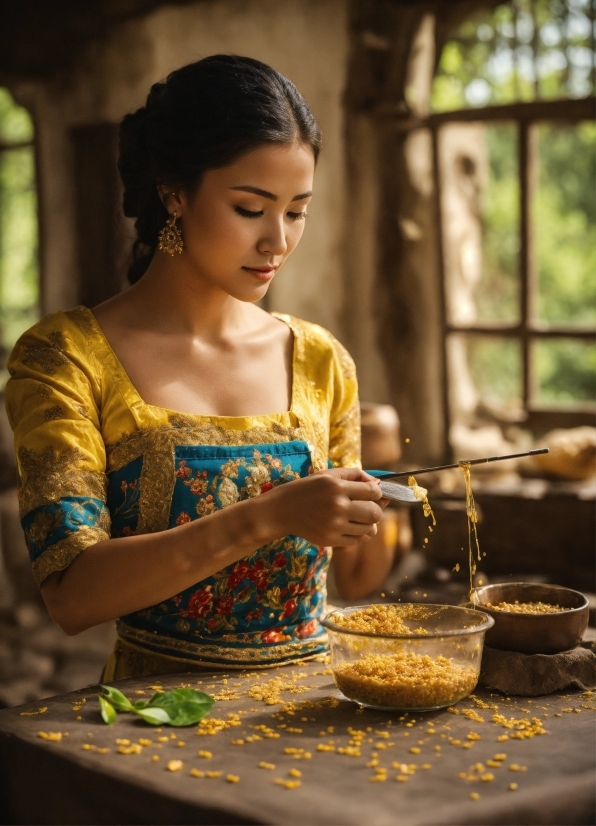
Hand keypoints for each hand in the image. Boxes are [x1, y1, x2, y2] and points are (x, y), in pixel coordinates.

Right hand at [262, 467, 384, 547]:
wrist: (282, 510)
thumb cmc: (308, 489)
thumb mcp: (328, 475)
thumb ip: (355, 475)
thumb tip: (379, 484)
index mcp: (337, 487)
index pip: (373, 491)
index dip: (377, 491)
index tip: (372, 492)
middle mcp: (337, 507)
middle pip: (375, 513)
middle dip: (376, 508)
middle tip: (368, 506)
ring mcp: (334, 526)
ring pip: (369, 529)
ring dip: (368, 522)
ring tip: (358, 516)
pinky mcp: (330, 540)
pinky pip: (357, 540)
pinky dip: (359, 534)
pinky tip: (350, 525)